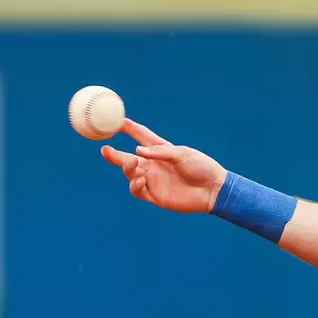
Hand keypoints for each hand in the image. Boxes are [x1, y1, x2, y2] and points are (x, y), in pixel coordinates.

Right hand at [100, 119, 227, 213]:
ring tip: (132, 163)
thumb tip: (137, 151)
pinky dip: (135, 185)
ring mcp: (153, 181)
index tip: (115, 121)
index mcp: (161, 151)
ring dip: (127, 168)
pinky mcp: (155, 196)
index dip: (129, 129)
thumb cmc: (202, 167)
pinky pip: (137, 190)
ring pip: (129, 175)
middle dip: (114, 154)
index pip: (141, 137)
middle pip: (127, 159)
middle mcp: (153, 165)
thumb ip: (160, 152)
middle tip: (104, 149)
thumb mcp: (182, 154)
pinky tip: (141, 180)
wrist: (213, 190)